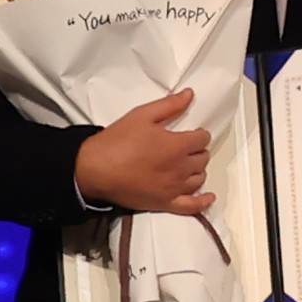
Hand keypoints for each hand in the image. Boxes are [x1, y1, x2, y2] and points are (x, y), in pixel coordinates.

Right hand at [73, 90, 212, 214]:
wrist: (93, 170)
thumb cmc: (115, 142)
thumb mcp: (141, 115)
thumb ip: (169, 105)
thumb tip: (190, 95)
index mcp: (177, 145)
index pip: (202, 139)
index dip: (198, 134)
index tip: (191, 134)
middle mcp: (180, 168)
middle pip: (202, 158)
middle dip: (197, 151)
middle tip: (186, 148)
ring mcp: (173, 188)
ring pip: (199, 179)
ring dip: (197, 171)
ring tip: (188, 165)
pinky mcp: (164, 203)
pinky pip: (192, 206)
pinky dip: (203, 202)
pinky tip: (208, 197)